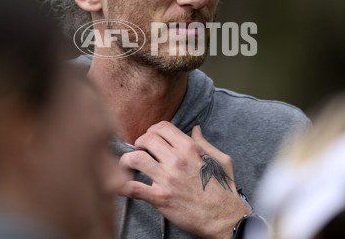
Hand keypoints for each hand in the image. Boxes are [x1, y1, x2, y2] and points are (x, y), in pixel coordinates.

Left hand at [118, 122, 250, 238]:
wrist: (224, 217)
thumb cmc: (223, 189)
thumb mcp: (220, 159)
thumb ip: (205, 143)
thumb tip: (195, 129)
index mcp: (190, 148)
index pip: (162, 127)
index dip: (153, 130)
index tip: (151, 138)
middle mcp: (176, 160)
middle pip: (146, 139)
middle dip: (139, 142)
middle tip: (139, 150)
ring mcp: (167, 179)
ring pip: (135, 158)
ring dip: (127, 160)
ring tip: (128, 165)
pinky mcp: (160, 198)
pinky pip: (134, 188)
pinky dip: (122, 186)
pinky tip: (120, 186)